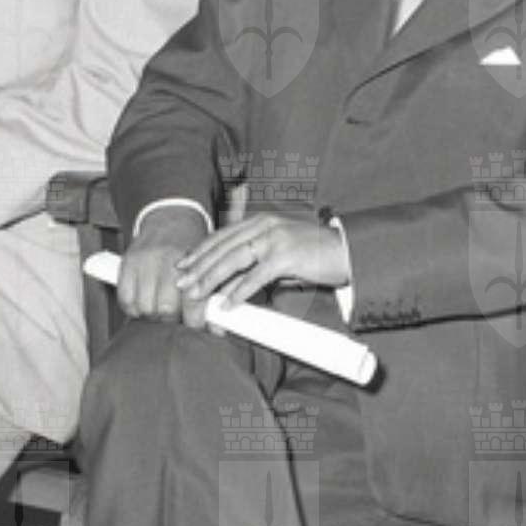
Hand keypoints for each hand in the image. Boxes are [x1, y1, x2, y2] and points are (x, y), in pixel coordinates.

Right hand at [117, 206, 208, 324]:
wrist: (170, 216)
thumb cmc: (191, 243)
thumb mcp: (206, 263)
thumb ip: (211, 294)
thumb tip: (217, 329)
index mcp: (191, 259)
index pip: (192, 299)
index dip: (194, 320)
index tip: (196, 326)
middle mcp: (166, 260)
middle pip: (166, 309)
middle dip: (173, 320)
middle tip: (178, 317)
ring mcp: (144, 262)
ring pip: (144, 308)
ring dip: (153, 315)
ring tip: (161, 309)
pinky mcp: (127, 264)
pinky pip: (126, 299)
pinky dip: (134, 309)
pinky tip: (144, 303)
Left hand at [175, 212, 348, 310]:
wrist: (345, 252)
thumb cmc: (312, 254)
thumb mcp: (279, 252)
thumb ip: (253, 264)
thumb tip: (226, 286)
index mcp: (260, 221)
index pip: (222, 235)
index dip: (200, 250)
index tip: (182, 265)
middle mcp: (264, 225)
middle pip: (222, 247)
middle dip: (198, 266)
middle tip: (180, 283)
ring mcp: (275, 239)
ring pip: (233, 259)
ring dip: (212, 278)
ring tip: (197, 294)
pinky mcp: (286, 256)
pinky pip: (256, 276)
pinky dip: (239, 291)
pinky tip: (228, 304)